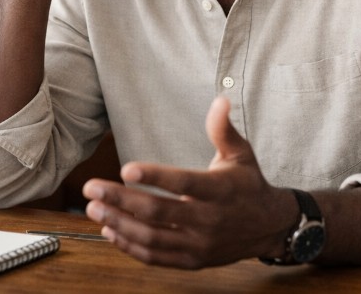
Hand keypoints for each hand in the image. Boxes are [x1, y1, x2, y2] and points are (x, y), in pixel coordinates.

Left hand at [82, 97, 295, 268]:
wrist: (269, 226)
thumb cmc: (248, 185)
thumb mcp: (240, 153)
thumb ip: (223, 129)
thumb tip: (221, 100)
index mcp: (220, 190)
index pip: (183, 183)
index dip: (154, 177)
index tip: (125, 169)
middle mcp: (209, 220)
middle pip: (158, 212)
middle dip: (120, 200)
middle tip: (91, 189)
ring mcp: (199, 244)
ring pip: (152, 237)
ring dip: (119, 224)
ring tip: (94, 209)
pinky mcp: (193, 260)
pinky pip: (156, 257)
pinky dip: (130, 246)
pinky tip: (111, 231)